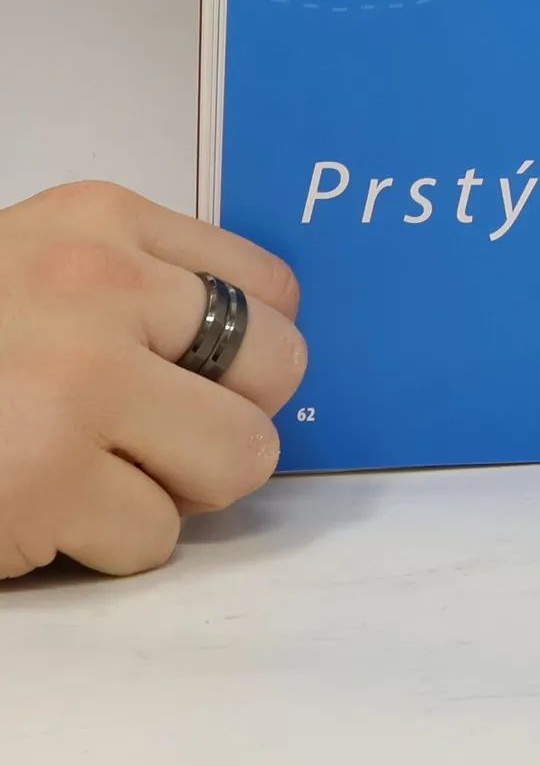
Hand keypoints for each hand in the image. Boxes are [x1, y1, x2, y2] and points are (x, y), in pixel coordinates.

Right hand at [0, 182, 305, 577]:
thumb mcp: (33, 265)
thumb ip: (136, 286)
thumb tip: (258, 357)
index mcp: (100, 221)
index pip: (271, 287)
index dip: (247, 352)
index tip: (200, 379)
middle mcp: (97, 286)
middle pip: (279, 369)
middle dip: (226, 420)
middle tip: (153, 439)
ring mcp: (73, 386)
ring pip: (235, 461)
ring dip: (171, 489)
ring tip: (91, 476)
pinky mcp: (41, 484)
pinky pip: (154, 536)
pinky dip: (103, 544)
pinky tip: (35, 510)